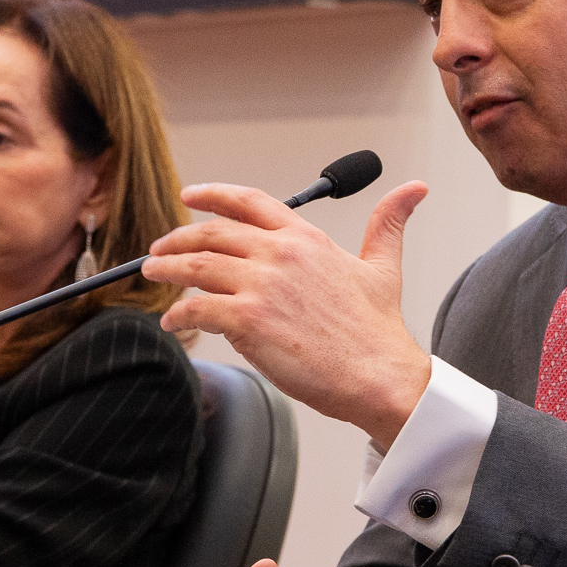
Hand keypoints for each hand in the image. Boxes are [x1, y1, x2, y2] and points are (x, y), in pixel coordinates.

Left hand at [142, 182, 433, 449]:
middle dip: (177, 239)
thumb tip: (413, 190)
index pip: (248, 202)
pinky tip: (173, 321)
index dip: (212, 195)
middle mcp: (279, 254)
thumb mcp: (383, 265)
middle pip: (211, 234)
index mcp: (305, 238)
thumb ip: (387, 225)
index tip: (190, 196)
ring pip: (195, 268)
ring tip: (153, 275)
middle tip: (160, 250)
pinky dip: (178, 314)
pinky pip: (196, 310)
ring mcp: (261, 286)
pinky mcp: (247, 320)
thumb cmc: (378, 331)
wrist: (377, 375)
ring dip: (167, 270)